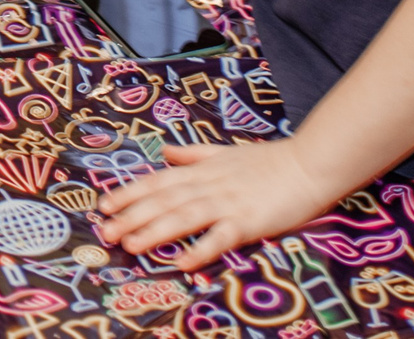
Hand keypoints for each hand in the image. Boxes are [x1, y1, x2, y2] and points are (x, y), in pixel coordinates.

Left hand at [93, 139, 337, 269]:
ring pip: (184, 216)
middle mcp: (209, 185)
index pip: (158, 181)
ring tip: (131, 244)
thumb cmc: (271, 160)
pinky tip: (182, 263)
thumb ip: (194, 154)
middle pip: (164, 200)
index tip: (103, 205)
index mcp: (203, 170)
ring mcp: (228, 202)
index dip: (129, 192)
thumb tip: (165, 152)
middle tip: (105, 231)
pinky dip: (201, 249)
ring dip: (155, 231)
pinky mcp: (249, 221)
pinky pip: (220, 237)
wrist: (310, 164)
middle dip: (131, 215)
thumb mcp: (226, 151)